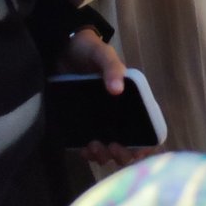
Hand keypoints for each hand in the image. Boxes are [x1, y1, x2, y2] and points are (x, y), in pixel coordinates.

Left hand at [56, 29, 141, 167]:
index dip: (144, 143)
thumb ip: (112, 68)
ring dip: (104, 155)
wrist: (61, 50)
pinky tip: (84, 149)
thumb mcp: (102, 54)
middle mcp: (117, 114)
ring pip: (108, 151)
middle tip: (112, 146)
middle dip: (122, 153)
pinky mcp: (81, 125)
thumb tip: (117, 90)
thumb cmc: (88, 50)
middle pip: (127, 145)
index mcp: (129, 99)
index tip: (135, 149)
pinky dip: (89, 153)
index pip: (144, 126)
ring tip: (94, 146)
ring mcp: (99, 121)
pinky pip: (88, 147)